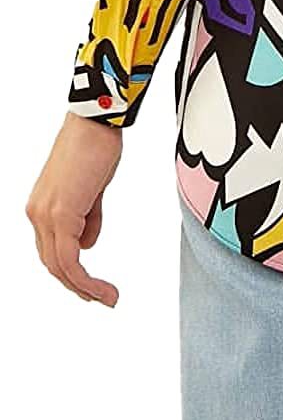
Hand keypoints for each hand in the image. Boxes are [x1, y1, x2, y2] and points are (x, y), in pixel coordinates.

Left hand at [25, 111, 122, 305]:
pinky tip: (101, 288)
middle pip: (53, 263)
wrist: (96, 121)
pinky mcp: (60, 214)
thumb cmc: (96, 145)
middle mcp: (37, 213)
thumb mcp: (91, 189)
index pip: (52, 251)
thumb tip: (87, 243)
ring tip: (108, 297)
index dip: (71, 274)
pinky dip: (85, 279)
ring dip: (83, 287)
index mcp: (42, 207)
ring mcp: (46, 214)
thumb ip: (87, 217)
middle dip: (78, 286)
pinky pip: (69, 259)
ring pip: (59, 266)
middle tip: (103, 298)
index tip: (93, 288)